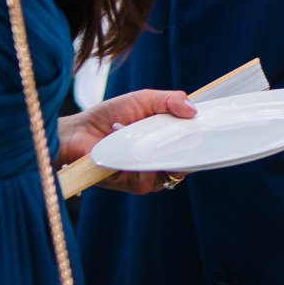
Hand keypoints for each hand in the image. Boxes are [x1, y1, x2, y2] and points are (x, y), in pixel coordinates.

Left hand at [57, 89, 197, 194]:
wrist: (78, 130)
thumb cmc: (111, 115)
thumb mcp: (145, 100)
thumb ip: (171, 100)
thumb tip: (195, 111)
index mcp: (169, 142)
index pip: (194, 148)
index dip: (201, 140)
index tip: (205, 128)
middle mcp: (161, 162)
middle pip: (187, 163)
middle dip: (184, 147)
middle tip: (175, 130)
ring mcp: (148, 175)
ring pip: (169, 171)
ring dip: (153, 149)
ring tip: (133, 130)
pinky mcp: (131, 184)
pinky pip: (148, 178)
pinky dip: (136, 159)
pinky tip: (122, 143)